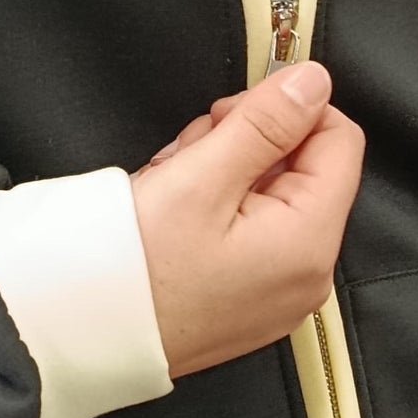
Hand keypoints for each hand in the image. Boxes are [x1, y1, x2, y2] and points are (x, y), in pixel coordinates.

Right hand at [130, 60, 364, 377]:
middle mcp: (306, 275)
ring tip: (167, 193)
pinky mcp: (246, 305)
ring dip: (220, 176)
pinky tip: (169, 219)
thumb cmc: (134, 267)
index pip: (339, 139)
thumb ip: (266, 122)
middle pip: (303, 170)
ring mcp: (277, 295)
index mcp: (309, 241)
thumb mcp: (201, 177)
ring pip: (270, 198)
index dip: (287, 110)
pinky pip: (249, 236)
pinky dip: (213, 213)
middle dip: (245, 146)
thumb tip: (314, 82)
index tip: (228, 115)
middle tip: (186, 158)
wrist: (78, 335)